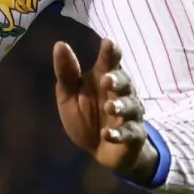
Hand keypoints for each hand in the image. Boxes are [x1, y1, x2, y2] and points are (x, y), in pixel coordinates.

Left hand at [53, 38, 157, 183]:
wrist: (100, 151)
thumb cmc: (86, 117)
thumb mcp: (69, 95)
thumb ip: (66, 73)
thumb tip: (60, 44)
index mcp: (104, 78)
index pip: (109, 61)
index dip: (111, 52)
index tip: (108, 42)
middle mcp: (120, 93)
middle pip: (124, 82)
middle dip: (117, 79)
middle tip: (106, 80)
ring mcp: (129, 114)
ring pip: (130, 106)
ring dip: (120, 106)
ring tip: (109, 107)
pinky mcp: (133, 135)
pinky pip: (129, 133)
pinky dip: (118, 134)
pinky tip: (106, 134)